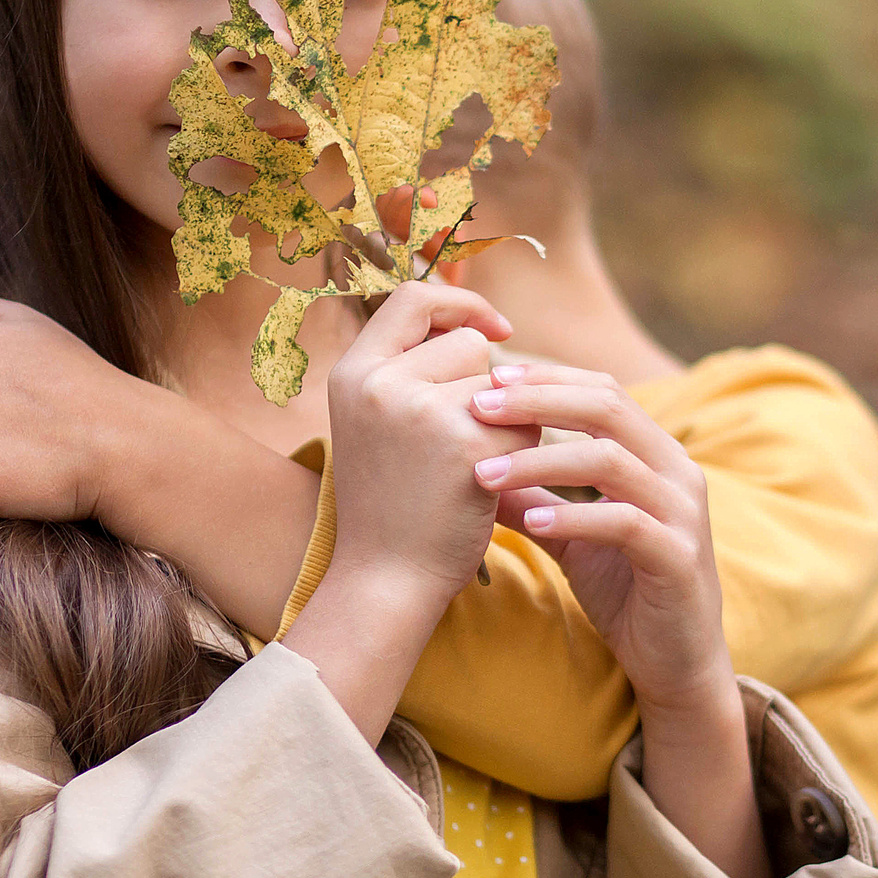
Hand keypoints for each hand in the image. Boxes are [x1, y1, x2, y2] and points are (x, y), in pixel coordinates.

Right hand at [322, 284, 535, 602]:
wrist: (387, 579)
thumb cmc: (390, 504)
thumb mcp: (376, 423)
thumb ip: (408, 371)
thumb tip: (479, 327)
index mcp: (352, 372)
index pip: (414, 297)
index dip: (460, 303)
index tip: (495, 329)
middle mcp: (380, 383)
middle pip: (469, 344)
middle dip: (484, 386)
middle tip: (454, 445)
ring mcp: (422, 411)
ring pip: (504, 384)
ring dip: (506, 419)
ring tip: (467, 466)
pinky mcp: (467, 443)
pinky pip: (525, 421)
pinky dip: (522, 450)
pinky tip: (488, 485)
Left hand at [467, 362, 732, 721]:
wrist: (676, 661)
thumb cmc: (625, 590)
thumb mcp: (569, 535)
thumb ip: (532, 499)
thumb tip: (471, 467)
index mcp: (654, 453)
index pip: (601, 390)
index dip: (545, 378)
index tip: (488, 378)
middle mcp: (676, 470)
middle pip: (607, 406)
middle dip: (537, 400)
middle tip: (477, 406)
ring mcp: (682, 512)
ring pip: (610, 459)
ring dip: (540, 460)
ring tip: (484, 472)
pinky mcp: (678, 557)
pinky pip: (625, 523)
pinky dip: (574, 517)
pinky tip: (532, 523)